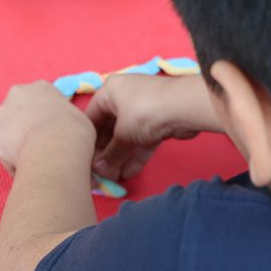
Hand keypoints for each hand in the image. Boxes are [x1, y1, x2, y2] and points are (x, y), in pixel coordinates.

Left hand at [0, 81, 95, 173]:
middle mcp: (17, 94)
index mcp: (41, 87)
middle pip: (21, 113)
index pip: (40, 101)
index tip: (54, 132)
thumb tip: (65, 128)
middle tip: (43, 145)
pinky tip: (29, 166)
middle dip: (28, 127)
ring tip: (37, 159)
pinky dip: (16, 160)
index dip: (47, 118)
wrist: (55, 148)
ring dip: (20, 144)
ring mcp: (3, 114)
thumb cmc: (74, 132)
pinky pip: (6, 151)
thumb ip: (65, 117)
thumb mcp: (78, 118)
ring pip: (11, 132)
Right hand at [85, 74, 218, 180]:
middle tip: (101, 174)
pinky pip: (141, 140)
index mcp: (109, 92)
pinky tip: (128, 173)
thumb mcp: (123, 134)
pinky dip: (135, 155)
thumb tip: (100, 171)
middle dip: (106, 153)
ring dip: (120, 157)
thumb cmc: (145, 111)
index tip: (85, 160)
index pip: (91, 118)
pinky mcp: (157, 122)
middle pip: (109, 129)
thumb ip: (111, 154)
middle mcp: (123, 98)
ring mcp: (141, 110)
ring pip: (126, 137)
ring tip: (113, 178)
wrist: (186, 106)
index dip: (88, 141)